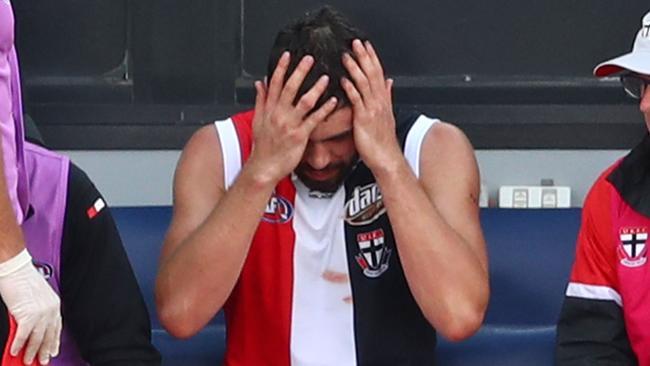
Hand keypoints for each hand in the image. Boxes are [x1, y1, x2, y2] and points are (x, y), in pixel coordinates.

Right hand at [0, 249, 60, 364]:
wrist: (16, 269)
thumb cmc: (24, 280)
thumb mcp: (37, 297)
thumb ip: (38, 312)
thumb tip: (33, 328)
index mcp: (54, 305)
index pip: (56, 328)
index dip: (54, 341)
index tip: (53, 351)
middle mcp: (50, 310)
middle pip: (48, 336)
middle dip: (44, 351)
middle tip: (43, 361)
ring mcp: (39, 313)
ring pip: (37, 339)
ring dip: (31, 352)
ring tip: (28, 361)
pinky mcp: (27, 315)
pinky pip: (23, 335)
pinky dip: (19, 345)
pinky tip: (15, 351)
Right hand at [247, 52, 338, 183]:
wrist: (264, 167)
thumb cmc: (263, 146)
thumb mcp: (257, 120)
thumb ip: (261, 100)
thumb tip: (261, 83)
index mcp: (269, 109)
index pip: (275, 84)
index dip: (281, 68)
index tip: (287, 55)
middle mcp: (279, 114)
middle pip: (290, 88)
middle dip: (300, 72)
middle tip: (310, 58)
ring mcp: (290, 125)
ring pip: (304, 102)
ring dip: (316, 88)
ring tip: (326, 78)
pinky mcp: (299, 136)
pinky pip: (314, 120)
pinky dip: (324, 110)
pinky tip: (333, 101)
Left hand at [341, 40, 401, 171]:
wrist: (386, 158)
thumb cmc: (382, 141)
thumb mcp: (386, 115)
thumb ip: (386, 96)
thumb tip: (388, 82)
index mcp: (383, 100)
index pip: (378, 73)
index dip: (372, 58)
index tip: (365, 45)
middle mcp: (379, 102)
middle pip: (372, 74)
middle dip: (364, 57)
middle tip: (356, 43)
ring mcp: (372, 110)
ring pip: (364, 84)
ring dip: (355, 68)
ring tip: (346, 56)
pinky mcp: (364, 119)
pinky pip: (357, 101)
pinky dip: (351, 89)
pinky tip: (344, 80)